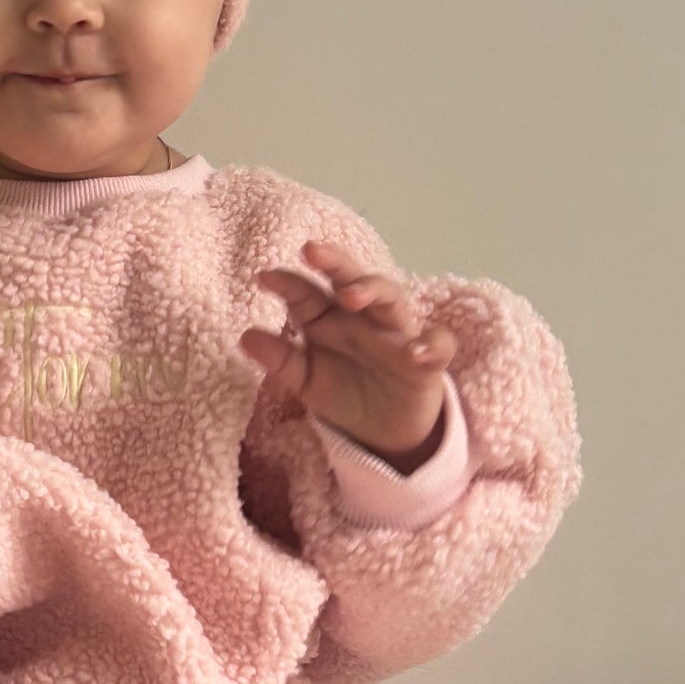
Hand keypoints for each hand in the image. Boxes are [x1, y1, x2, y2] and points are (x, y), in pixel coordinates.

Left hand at [239, 240, 456, 463]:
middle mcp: (363, 318)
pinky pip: (438, 346)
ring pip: (392, 299)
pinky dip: (432, 345)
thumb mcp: (307, 382)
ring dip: (374, 290)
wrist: (385, 432)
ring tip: (352, 295)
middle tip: (312, 251)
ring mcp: (397, 336)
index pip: (308, 294)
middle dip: (334, 262)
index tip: (265, 277)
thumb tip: (246, 337)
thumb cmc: (345, 392)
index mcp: (329, 319)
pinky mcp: (427, 363)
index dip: (289, 283)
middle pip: (351, 280)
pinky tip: (416, 352)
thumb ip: (281, 361)